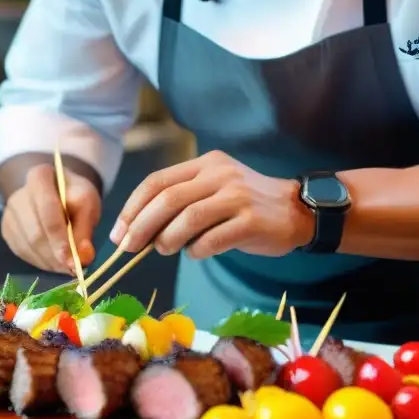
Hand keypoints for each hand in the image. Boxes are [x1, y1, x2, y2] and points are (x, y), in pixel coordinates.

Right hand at [1, 163, 99, 274]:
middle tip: (73, 269)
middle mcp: (18, 194)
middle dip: (55, 255)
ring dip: (49, 262)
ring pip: (27, 246)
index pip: (47, 211)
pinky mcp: (7, 230)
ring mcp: (9, 213)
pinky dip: (40, 262)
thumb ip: (85, 230)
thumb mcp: (87, 204)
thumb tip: (83, 258)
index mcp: (39, 177)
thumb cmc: (73, 196)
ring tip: (67, 266)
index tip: (71, 260)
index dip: (59, 238)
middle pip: (35, 233)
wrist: (57, 193)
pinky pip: (22, 252)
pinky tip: (54, 262)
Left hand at [110, 151, 313, 259]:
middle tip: (128, 247)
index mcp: (205, 164)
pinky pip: (212, 239)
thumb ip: (182, 202)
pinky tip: (195, 254)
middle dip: (141, 226)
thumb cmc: (247, 205)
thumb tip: (139, 230)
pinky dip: (196, 250)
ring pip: (188, 219)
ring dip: (167, 239)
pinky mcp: (251, 221)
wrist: (299, 210)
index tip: (119, 231)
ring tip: (163, 250)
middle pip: (167, 200)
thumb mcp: (214, 189)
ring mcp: (237, 197)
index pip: (157, 182)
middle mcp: (219, 175)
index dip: (133, 207)